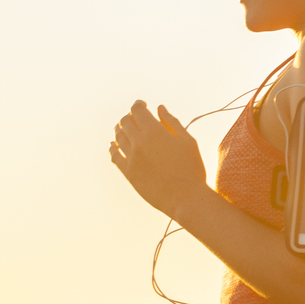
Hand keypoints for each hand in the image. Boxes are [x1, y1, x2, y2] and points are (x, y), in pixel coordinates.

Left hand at [109, 100, 207, 219]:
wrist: (186, 198)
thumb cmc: (192, 168)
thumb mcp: (187, 141)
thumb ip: (171, 122)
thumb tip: (159, 108)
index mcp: (154, 132)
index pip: (137, 110)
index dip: (138, 104)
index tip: (143, 105)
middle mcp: (139, 143)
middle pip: (124, 122)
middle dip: (129, 116)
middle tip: (136, 118)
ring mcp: (131, 159)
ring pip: (118, 137)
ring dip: (120, 130)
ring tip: (126, 129)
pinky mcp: (128, 173)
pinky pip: (114, 157)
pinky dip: (112, 148)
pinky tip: (113, 145)